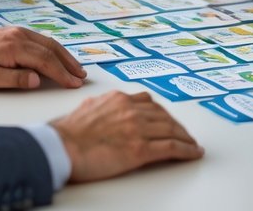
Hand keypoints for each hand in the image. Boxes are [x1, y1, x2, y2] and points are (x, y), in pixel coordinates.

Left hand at [0, 26, 86, 89]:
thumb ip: (12, 79)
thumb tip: (37, 80)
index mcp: (13, 47)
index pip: (45, 61)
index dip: (62, 74)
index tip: (74, 84)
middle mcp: (18, 35)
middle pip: (51, 49)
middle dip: (68, 63)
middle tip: (81, 77)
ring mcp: (16, 32)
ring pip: (47, 42)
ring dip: (63, 55)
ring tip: (75, 67)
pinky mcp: (12, 33)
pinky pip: (40, 40)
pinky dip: (53, 49)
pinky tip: (56, 56)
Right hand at [51, 91, 202, 182]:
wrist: (59, 147)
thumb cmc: (65, 134)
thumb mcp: (86, 109)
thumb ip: (100, 106)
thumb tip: (100, 108)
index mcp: (118, 99)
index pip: (148, 102)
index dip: (161, 113)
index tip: (166, 119)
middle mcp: (132, 110)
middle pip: (164, 116)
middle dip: (176, 125)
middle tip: (184, 133)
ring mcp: (138, 128)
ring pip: (171, 129)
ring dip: (185, 137)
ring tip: (192, 144)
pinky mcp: (140, 149)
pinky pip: (171, 147)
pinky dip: (186, 150)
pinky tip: (194, 152)